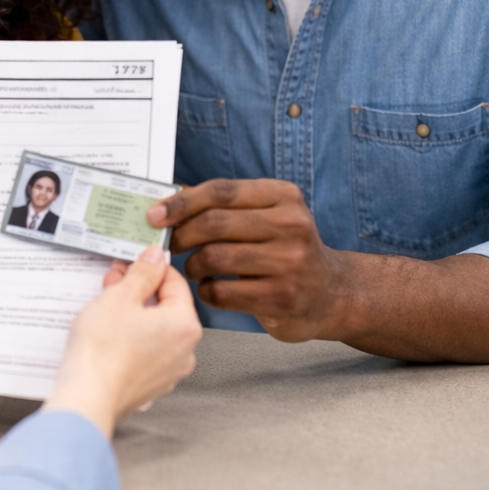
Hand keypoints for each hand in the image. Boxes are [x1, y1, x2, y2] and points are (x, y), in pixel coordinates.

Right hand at [43, 246, 201, 436]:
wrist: (86, 397)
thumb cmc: (103, 351)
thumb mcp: (121, 297)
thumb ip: (143, 273)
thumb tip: (155, 258)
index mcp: (185, 325)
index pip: (174, 282)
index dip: (149, 268)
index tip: (130, 264)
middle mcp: (184, 351)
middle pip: (165, 307)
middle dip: (138, 292)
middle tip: (112, 284)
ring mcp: (168, 371)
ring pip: (154, 330)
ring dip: (133, 315)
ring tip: (105, 310)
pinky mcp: (150, 385)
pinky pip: (145, 352)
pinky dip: (130, 339)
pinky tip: (108, 336)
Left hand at [146, 179, 353, 342]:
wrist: (333, 294)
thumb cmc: (287, 251)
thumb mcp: (268, 216)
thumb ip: (227, 206)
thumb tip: (172, 199)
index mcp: (283, 196)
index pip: (221, 191)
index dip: (181, 202)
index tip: (155, 214)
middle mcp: (291, 225)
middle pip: (214, 223)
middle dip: (182, 235)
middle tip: (172, 245)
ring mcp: (290, 262)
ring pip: (215, 258)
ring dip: (193, 266)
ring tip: (194, 269)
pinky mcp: (282, 297)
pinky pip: (223, 292)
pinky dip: (207, 291)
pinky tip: (212, 289)